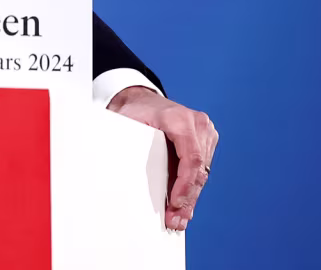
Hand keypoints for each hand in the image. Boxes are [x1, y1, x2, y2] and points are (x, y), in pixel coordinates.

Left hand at [108, 85, 217, 231]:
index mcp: (178, 118)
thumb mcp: (125, 123)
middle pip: (199, 169)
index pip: (191, 157)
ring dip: (191, 197)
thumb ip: (128, 143)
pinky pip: (201, 168)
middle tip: (175, 220)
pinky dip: (192, 187)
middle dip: (187, 198)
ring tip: (179, 218)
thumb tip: (115, 170)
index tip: (175, 203)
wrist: (141, 99)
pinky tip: (184, 204)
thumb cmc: (133, 111)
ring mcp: (204, 131)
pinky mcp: (205, 140)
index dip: (185, 184)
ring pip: (202, 172)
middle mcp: (197, 123)